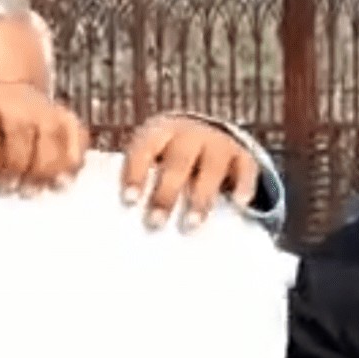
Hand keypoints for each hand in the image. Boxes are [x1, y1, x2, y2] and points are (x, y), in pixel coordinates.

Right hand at [0, 81, 87, 194]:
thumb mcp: (26, 139)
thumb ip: (46, 156)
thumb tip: (58, 185)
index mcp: (49, 109)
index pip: (73, 130)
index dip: (71, 157)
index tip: (62, 185)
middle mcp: (30, 99)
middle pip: (49, 130)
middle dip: (44, 165)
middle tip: (31, 193)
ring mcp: (0, 95)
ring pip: (19, 128)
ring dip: (17, 163)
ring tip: (9, 189)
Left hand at [121, 114, 260, 230]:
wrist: (205, 134)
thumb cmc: (165, 158)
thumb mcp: (148, 155)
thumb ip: (136, 176)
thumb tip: (112, 216)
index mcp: (159, 133)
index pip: (145, 150)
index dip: (136, 174)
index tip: (129, 200)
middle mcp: (189, 135)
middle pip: (178, 162)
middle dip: (167, 194)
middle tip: (155, 223)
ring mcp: (218, 143)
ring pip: (211, 167)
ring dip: (201, 196)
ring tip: (191, 224)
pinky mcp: (242, 155)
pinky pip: (246, 169)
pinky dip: (243, 185)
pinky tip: (239, 205)